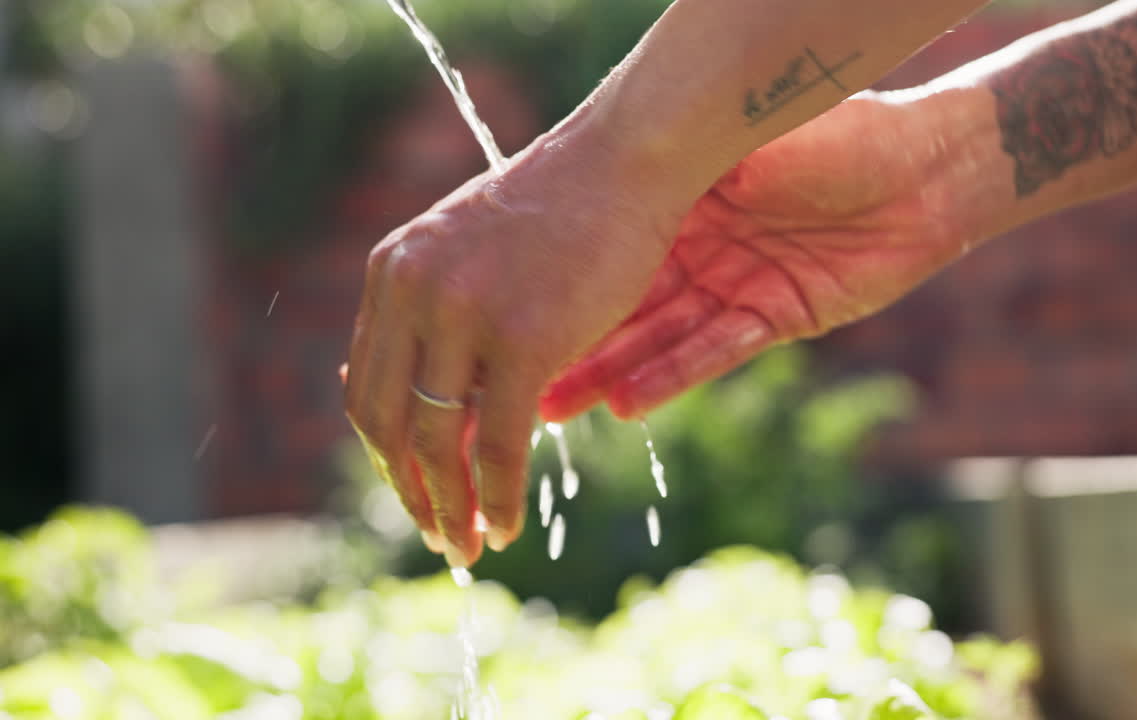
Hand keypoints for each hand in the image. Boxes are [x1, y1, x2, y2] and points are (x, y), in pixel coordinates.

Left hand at [343, 121, 688, 566]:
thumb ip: (441, 308)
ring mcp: (463, 313)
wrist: (623, 160)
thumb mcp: (475, 250)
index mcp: (393, 270)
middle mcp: (412, 291)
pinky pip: (499, 442)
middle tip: (437, 536)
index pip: (366, 384)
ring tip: (468, 548)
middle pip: (387, 421)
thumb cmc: (563, 208)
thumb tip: (430, 386)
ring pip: (438, 441)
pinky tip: (509, 525)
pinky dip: (500, 495)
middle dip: (408, 492)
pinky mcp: (521, 338)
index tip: (411, 489)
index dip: (386, 452)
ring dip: (450, 508)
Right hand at [541, 89, 988, 420]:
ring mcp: (734, 286)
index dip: (560, 286)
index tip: (506, 312)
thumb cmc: (837, 130)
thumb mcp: (739, 140)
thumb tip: (596, 169)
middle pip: (621, 306)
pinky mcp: (775, 318)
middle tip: (510, 383)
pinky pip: (715, 353)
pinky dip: (672, 377)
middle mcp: (699, 247)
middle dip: (568, 345)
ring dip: (608, 372)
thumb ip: (678, 165)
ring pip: (660, 339)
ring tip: (550, 407)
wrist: (928, 163)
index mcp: (682, 199)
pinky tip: (626, 404)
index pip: (607, 250)